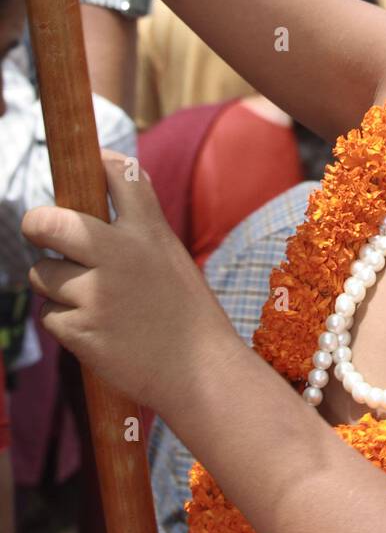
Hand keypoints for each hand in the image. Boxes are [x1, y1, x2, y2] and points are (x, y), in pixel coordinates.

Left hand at [22, 150, 244, 411]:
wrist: (201, 370)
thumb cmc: (186, 313)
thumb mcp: (169, 257)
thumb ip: (137, 230)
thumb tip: (90, 207)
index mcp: (148, 231)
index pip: (118, 176)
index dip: (98, 162)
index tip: (90, 163)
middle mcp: (120, 254)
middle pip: (50, 222)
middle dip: (37, 224)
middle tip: (39, 228)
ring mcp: (97, 293)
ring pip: (41, 275)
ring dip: (54, 286)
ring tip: (88, 300)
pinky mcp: (81, 330)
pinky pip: (50, 315)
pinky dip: (65, 323)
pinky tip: (95, 331)